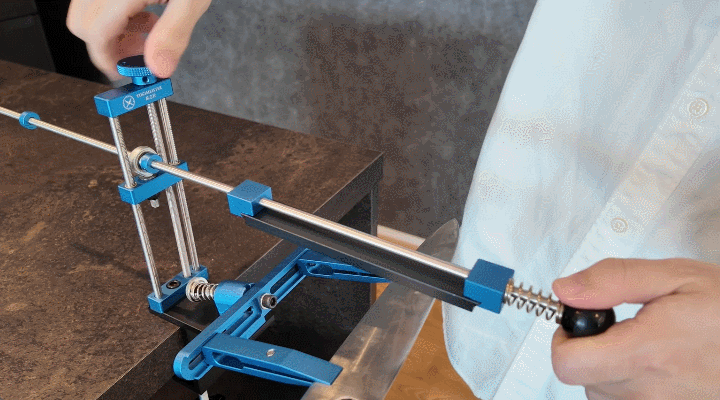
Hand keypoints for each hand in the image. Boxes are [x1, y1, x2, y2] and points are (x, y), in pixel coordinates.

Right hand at [66, 0, 210, 79]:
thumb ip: (174, 32)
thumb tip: (159, 67)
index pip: (94, 35)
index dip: (109, 61)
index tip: (127, 73)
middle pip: (81, 23)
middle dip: (108, 46)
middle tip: (140, 54)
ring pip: (86, 10)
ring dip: (113, 29)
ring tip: (148, 29)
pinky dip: (115, 11)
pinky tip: (144, 9)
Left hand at [551, 258, 719, 399]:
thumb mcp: (673, 277)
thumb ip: (612, 280)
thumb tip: (565, 289)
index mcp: (646, 352)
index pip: (567, 364)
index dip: (562, 339)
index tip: (578, 321)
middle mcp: (650, 391)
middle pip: (583, 378)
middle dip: (589, 349)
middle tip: (621, 326)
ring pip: (603, 394)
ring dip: (610, 368)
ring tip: (646, 344)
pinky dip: (630, 385)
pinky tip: (654, 364)